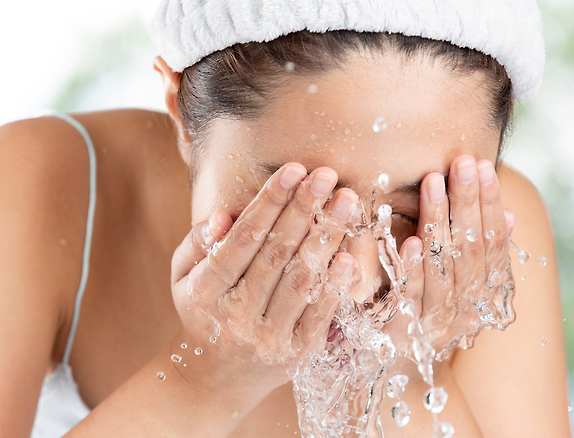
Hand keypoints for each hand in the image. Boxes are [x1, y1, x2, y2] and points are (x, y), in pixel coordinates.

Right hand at [169, 163, 359, 397]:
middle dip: (304, 209)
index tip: (293, 170)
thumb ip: (198, 243)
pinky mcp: (297, 353)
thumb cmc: (201, 313)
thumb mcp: (182, 277)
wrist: (216, 378)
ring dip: (326, 236)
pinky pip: (320, 313)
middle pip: (276, 254)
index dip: (269, 202)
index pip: (242, 239)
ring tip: (346, 201)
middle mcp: (236, 316)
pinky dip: (335, 283)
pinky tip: (349, 252)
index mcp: (205, 292)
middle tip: (326, 175)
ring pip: (301, 279)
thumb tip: (225, 216)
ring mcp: (269, 337)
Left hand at [387, 154, 515, 360]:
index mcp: (484, 296)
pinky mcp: (402, 333)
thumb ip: (480, 253)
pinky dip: (412, 269)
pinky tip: (412, 239)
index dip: (489, 204)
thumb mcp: (459, 284)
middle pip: (471, 251)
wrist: (395, 367)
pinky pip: (410, 298)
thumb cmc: (426, 312)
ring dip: (439, 222)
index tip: (483, 166)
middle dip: (467, 203)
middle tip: (462, 162)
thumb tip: (509, 216)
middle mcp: (467, 311)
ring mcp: (436, 324)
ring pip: (443, 269)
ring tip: (433, 182)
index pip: (492, 243)